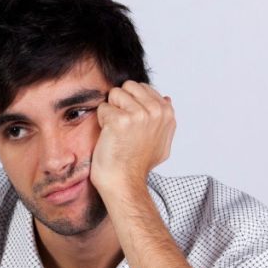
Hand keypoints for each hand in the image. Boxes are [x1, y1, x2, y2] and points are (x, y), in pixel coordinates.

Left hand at [91, 80, 175, 198]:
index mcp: (166, 113)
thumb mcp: (161, 141)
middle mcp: (156, 111)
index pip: (142, 87)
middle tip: (121, 127)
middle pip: (128, 86)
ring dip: (110, 112)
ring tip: (115, 131)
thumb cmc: (138, 164)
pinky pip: (103, 107)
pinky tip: (109, 136)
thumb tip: (166, 99)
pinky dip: (101, 121)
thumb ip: (164, 119)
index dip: (131, 103)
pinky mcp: (121, 120)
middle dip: (120, 103)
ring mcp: (140, 115)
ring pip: (114, 94)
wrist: (124, 181)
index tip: (132, 125)